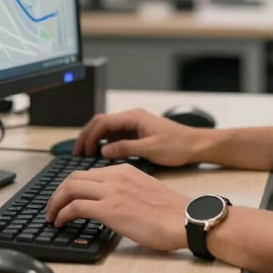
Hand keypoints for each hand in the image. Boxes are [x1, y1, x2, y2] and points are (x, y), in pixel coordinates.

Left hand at [45, 163, 188, 251]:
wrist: (185, 219)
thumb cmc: (171, 212)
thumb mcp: (145, 191)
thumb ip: (127, 190)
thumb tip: (113, 203)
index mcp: (125, 170)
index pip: (89, 172)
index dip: (72, 185)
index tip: (65, 197)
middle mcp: (116, 176)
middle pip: (74, 176)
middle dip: (58, 192)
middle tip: (52, 207)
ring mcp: (112, 191)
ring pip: (70, 188)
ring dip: (55, 202)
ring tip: (51, 216)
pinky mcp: (110, 209)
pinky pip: (75, 207)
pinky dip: (62, 214)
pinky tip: (60, 223)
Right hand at [73, 108, 209, 166]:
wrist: (196, 145)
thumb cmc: (178, 145)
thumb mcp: (150, 149)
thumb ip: (125, 148)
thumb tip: (103, 150)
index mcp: (134, 117)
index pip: (102, 123)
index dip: (88, 136)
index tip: (80, 152)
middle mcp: (133, 118)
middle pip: (101, 123)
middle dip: (87, 136)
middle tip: (76, 153)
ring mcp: (135, 125)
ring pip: (107, 129)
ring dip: (95, 140)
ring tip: (84, 155)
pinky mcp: (139, 133)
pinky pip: (116, 135)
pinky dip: (105, 143)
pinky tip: (100, 154)